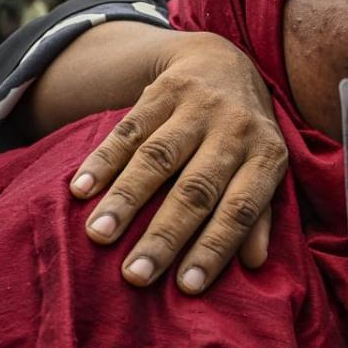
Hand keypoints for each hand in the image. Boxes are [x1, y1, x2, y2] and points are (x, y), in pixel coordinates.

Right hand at [68, 30, 288, 293]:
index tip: (187, 287)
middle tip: (134, 276)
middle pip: (196, 189)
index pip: (240, 209)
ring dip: (126, 198)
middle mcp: (235, 129)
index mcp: (266, 156)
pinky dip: (103, 159)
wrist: (223, 61)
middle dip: (165, 234)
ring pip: (158, 157)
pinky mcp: (164, 91)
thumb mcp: (264, 169)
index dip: (215, 248)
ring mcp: (198, 107)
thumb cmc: (245, 135)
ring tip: (98, 235)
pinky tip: (80, 189)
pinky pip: (130, 128)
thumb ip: (259, 214)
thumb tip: (255, 263)